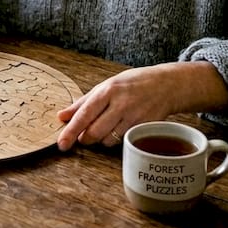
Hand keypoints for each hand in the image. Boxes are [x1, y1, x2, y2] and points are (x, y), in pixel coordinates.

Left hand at [55, 62, 227, 150]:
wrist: (166, 85)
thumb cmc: (133, 84)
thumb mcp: (106, 86)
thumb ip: (83, 102)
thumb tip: (62, 116)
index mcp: (108, 90)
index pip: (85, 114)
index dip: (71, 130)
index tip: (61, 143)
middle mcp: (121, 104)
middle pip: (95, 132)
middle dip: (85, 138)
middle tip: (84, 136)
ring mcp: (134, 117)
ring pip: (108, 140)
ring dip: (101, 139)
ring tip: (107, 126)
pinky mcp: (144, 127)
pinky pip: (122, 142)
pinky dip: (116, 140)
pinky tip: (119, 129)